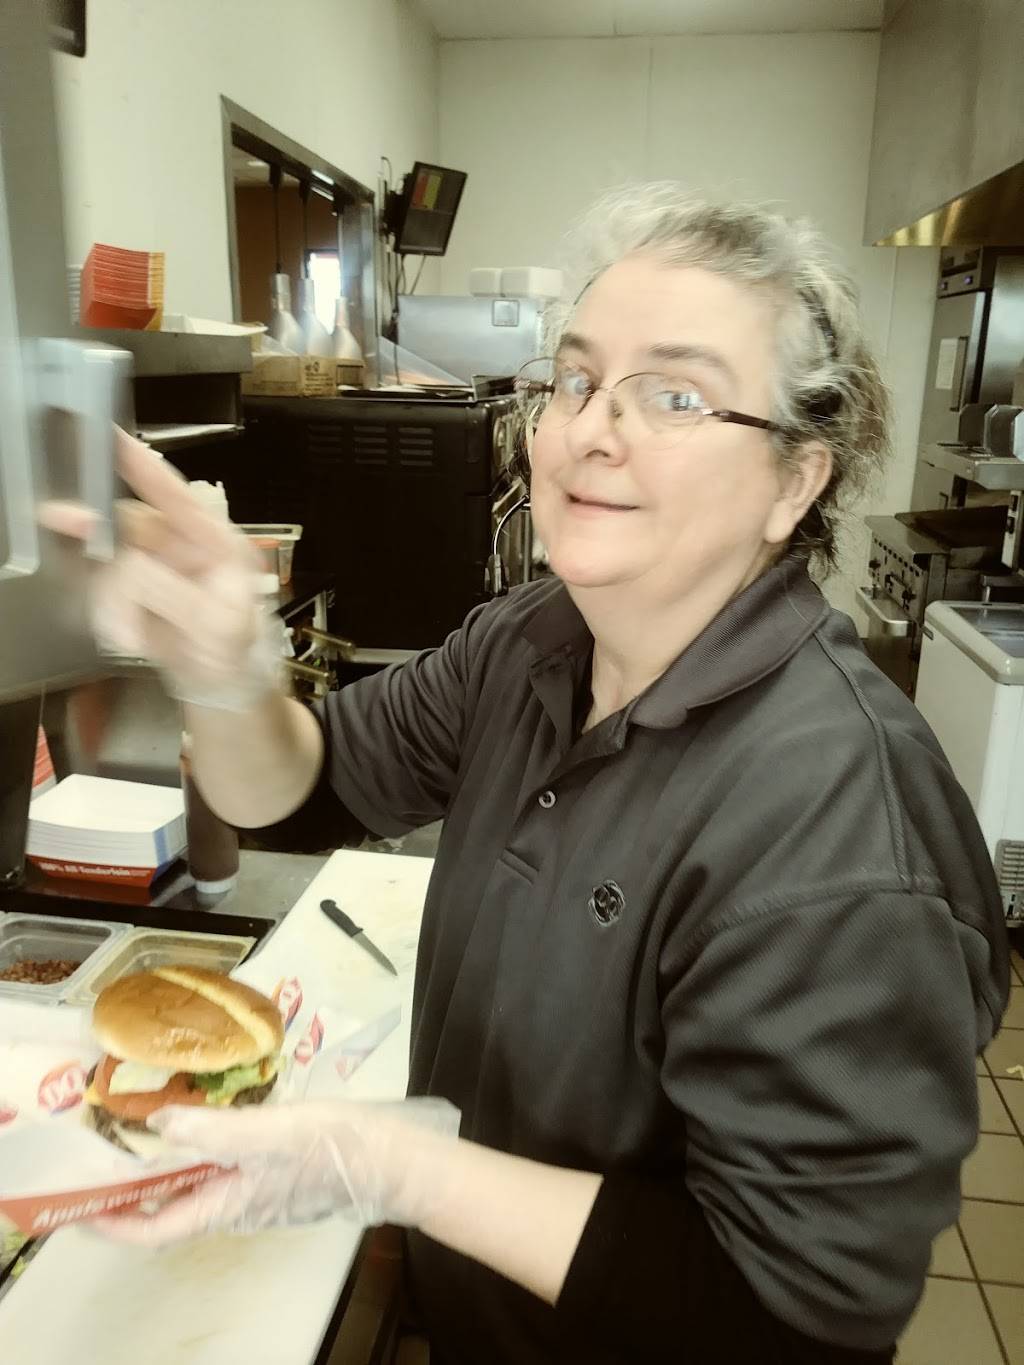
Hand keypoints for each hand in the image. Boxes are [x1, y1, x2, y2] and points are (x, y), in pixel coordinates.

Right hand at [38, 428, 282, 710]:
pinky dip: (106, 614)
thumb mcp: (222, 626)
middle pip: (126, 524)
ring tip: (132, 637)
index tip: (114, 440)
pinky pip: (101, 591)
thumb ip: (180, 594)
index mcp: (216, 542)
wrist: (224, 689)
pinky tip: (127, 636)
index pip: (176, 495)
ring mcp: (153, 569)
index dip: (143, 467)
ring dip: (110, 599)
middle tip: (64, 524)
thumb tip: (136, 570)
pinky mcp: (130, 594)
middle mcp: (180, 547)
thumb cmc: (238, 651)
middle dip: (99, 539)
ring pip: (108, 562)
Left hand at [91, 1098, 460, 1247]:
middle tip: (107, 1152)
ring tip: (148, 1125)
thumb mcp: (267, 1132)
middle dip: (136, 1186)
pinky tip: (207, 1115)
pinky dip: (203, 1148)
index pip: (155, 1229)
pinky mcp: (278, 1173)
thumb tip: (159, 1124)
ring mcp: (258, 1192)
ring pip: (200, 1184)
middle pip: (173, 1206)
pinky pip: (226, 1167)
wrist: (390, 1157)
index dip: (114, 1223)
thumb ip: (213, 1129)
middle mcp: (236, 1206)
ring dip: (169, 1164)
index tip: (80, 1208)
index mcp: (227, 1205)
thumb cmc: (330, 1148)